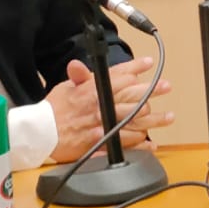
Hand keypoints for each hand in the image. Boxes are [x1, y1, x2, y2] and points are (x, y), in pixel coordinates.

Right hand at [46, 57, 173, 161]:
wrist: (40, 134)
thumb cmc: (53, 110)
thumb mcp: (65, 88)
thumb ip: (78, 77)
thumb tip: (78, 64)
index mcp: (92, 90)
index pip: (117, 76)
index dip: (134, 68)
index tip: (148, 63)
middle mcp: (100, 106)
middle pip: (132, 97)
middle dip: (151, 91)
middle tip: (166, 87)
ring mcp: (103, 125)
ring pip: (134, 121)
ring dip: (153, 119)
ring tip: (168, 116)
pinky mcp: (102, 143)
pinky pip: (126, 143)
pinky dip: (140, 144)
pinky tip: (151, 143)